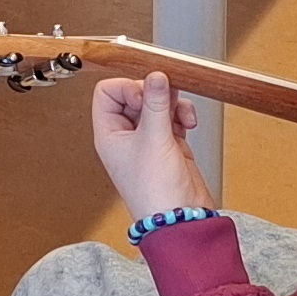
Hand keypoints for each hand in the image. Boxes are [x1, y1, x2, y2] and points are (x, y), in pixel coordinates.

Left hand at [91, 71, 217, 225]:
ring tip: (182, 114)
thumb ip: (156, 104)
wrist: (182, 220)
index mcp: (109, 134)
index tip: (146, 95)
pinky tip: (188, 123)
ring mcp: (147, 140)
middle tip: (167, 98)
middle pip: (134, 95)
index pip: (108, 93)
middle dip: (154, 93)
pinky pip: (172, 117)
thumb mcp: (155, 140)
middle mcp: (125, 135)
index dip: (127, 87)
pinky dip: (182, 115)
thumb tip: (156, 76)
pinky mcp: (168, 144)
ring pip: (156, 104)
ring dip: (172, 103)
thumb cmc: (156, 192)